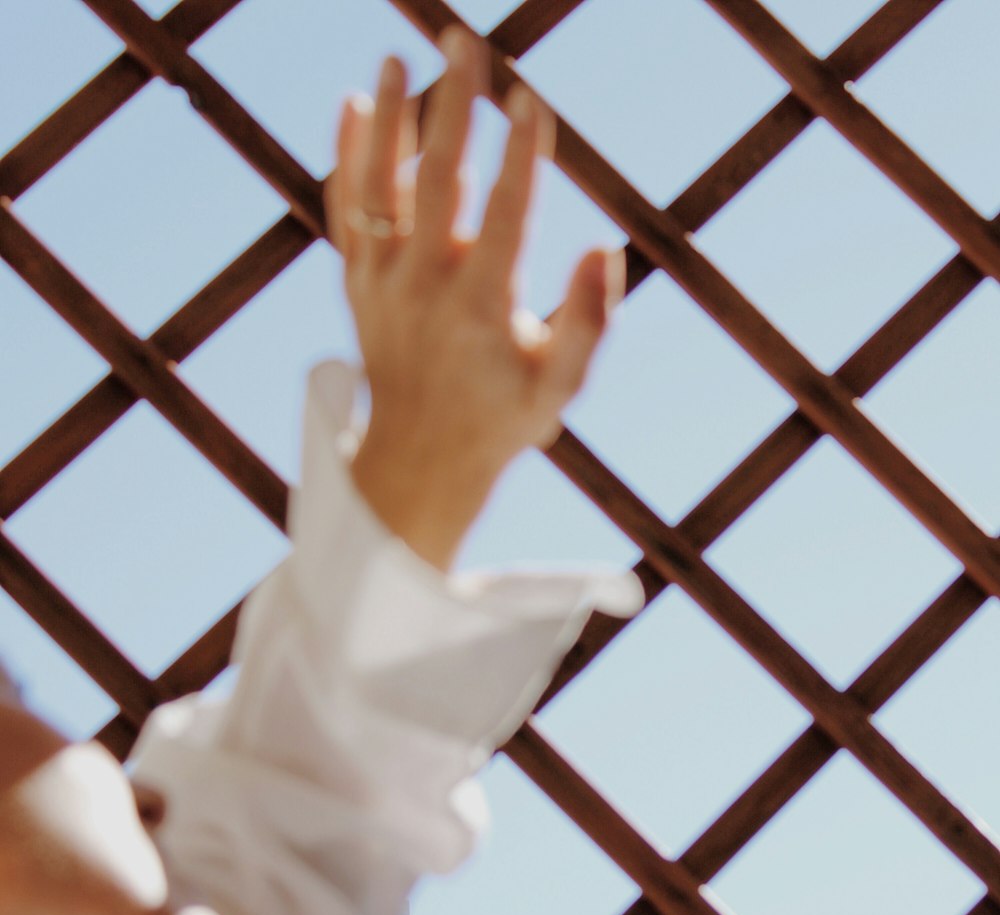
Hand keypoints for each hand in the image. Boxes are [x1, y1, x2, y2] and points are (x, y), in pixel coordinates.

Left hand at [325, 28, 622, 569]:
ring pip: (378, 187)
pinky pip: (345, 212)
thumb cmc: (503, 419)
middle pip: (437, 178)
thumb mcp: (560, 388)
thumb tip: (602, 250)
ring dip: (386, 119)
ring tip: (395, 56)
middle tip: (464, 42)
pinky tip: (352, 104)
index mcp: (481, 306)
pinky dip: (345, 159)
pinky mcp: (356, 284)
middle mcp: (424, 287)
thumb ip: (588, 324)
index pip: (505, 213)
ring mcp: (382, 283)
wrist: (420, 460)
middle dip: (453, 106)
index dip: (521, 154)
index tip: (531, 99)